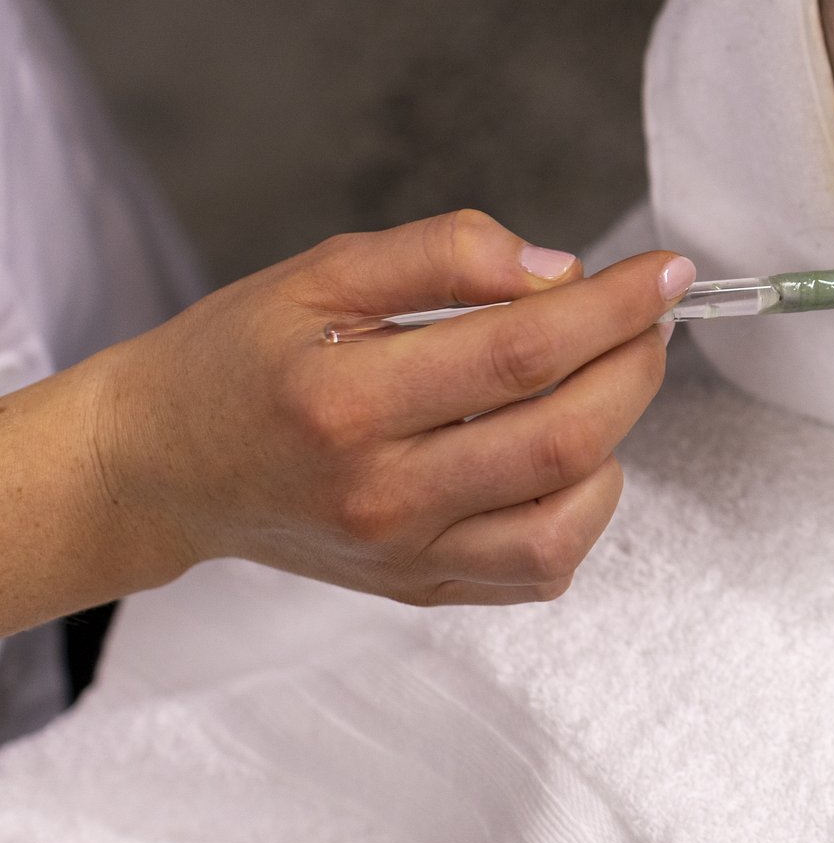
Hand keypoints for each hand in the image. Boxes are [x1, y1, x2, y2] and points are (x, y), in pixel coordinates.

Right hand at [3, 210, 687, 630]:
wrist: (160, 465)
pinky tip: (567, 455)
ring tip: (604, 382)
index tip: (664, 272)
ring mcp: (403, 554)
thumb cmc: (241, 359)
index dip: (614, 307)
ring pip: (565, 522)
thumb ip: (443, 255)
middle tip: (647, 319)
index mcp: (345, 401)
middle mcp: (378, 493)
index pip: (523, 352)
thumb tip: (557, 268)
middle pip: (563, 439)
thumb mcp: (322, 272)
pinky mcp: (420, 588)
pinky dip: (583, 511)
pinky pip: (540, 571)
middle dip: (635, 367)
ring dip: (618, 441)